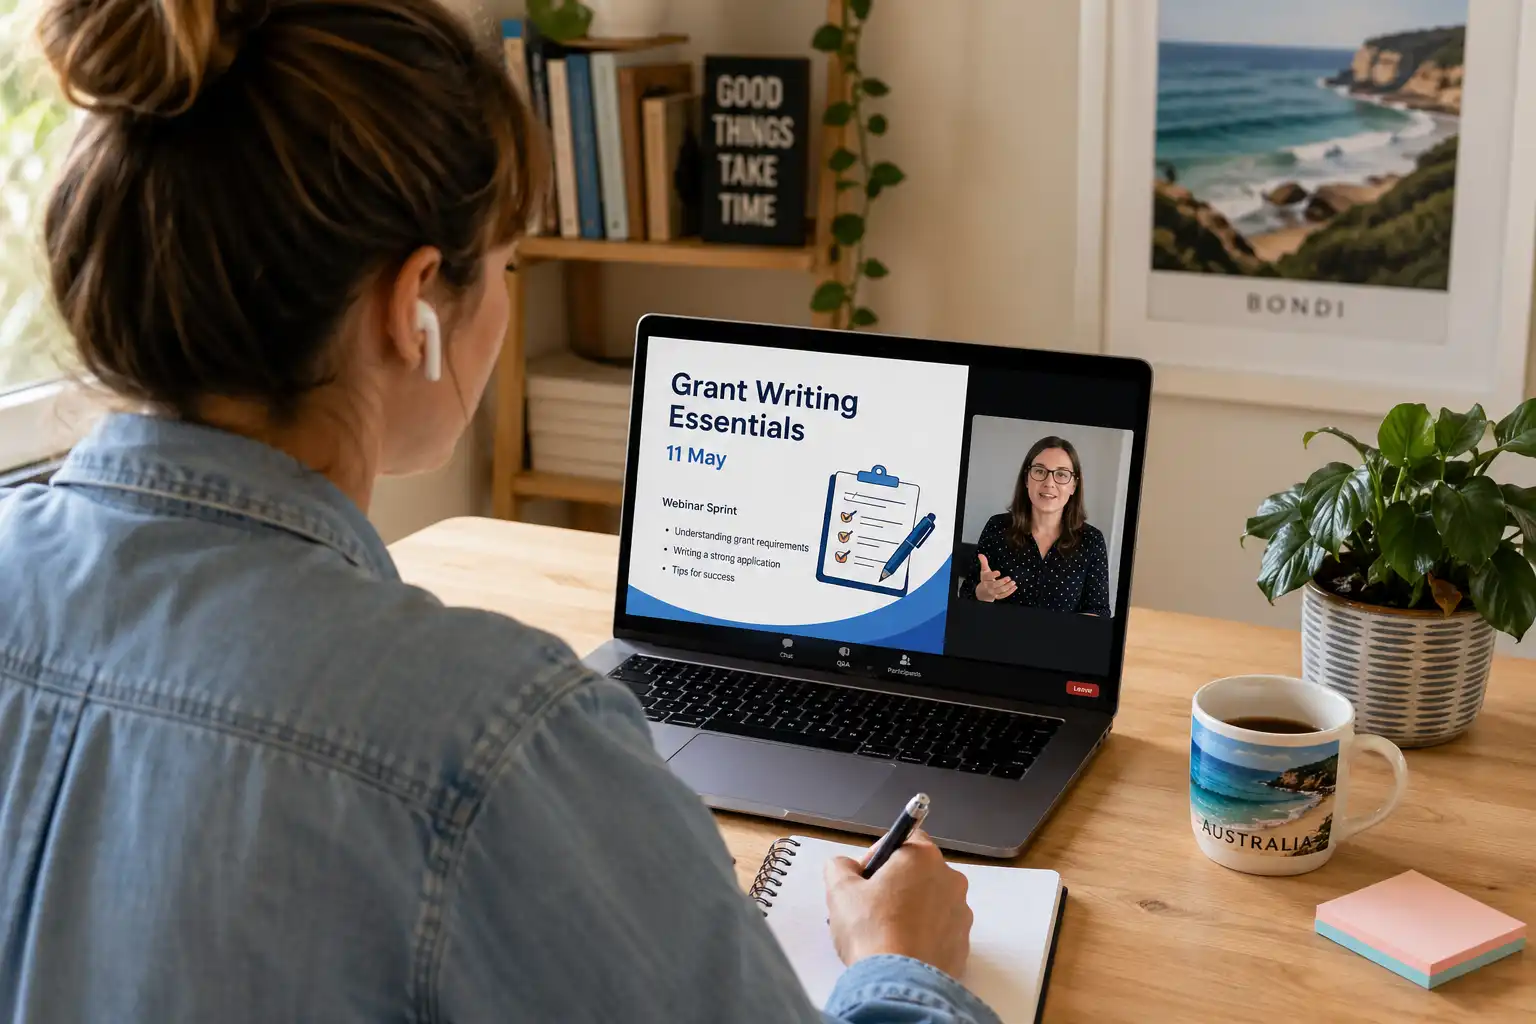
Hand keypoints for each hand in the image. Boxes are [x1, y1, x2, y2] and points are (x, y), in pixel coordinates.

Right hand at [824, 830, 973, 978]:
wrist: (900, 984)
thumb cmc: (873, 932)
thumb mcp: (840, 890)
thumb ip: (840, 866)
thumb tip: (843, 866)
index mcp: (923, 858)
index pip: (905, 838)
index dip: (880, 854)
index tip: (864, 875)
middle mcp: (950, 880)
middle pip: (918, 871)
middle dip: (894, 884)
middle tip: (869, 906)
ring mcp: (961, 913)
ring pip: (931, 902)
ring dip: (910, 909)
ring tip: (884, 932)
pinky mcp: (963, 943)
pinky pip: (940, 930)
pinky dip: (923, 935)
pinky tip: (901, 949)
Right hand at [974, 554, 1015, 601]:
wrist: (982, 593)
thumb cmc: (985, 580)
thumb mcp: (984, 571)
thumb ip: (983, 562)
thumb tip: (980, 554)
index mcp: (985, 579)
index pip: (988, 577)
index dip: (993, 575)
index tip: (999, 572)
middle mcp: (988, 586)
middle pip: (995, 585)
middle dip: (1002, 582)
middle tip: (1009, 578)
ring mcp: (993, 592)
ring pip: (1000, 590)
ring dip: (1008, 587)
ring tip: (1013, 582)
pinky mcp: (997, 596)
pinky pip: (1004, 595)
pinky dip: (1010, 592)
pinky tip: (1014, 587)